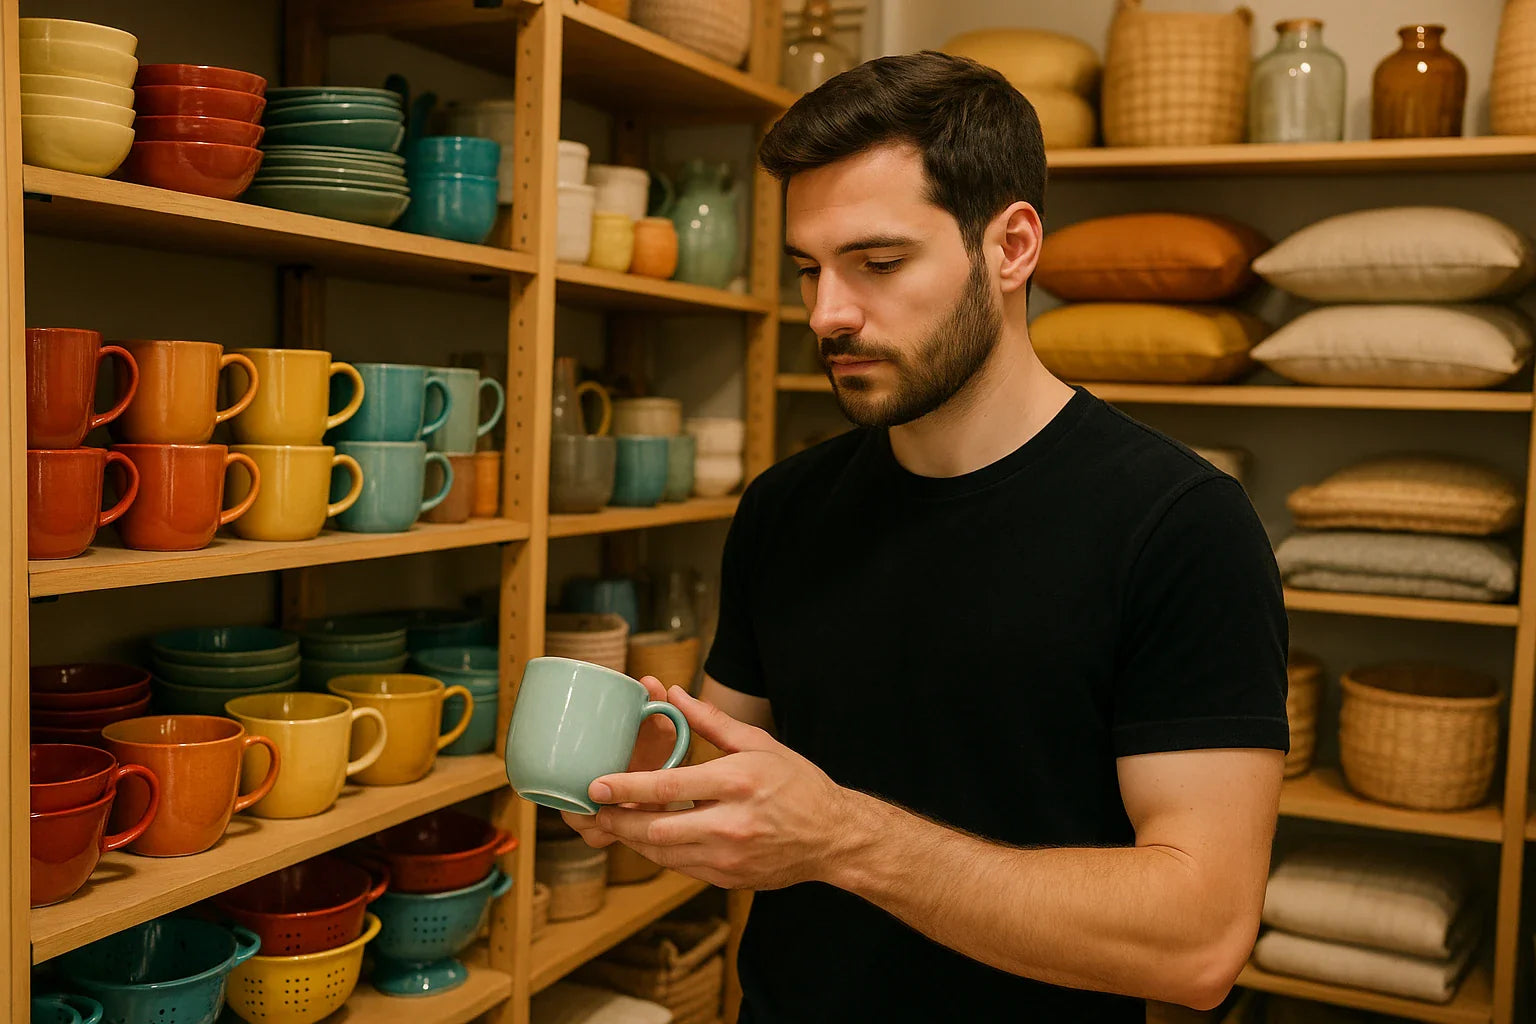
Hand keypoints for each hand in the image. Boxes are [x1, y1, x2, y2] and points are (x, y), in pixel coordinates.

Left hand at [576, 685, 854, 890]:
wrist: (832, 836)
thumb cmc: (797, 783)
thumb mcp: (758, 743)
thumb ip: (710, 721)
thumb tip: (672, 695)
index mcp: (737, 782)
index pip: (669, 787)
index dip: (627, 787)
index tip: (596, 785)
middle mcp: (731, 824)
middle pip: (655, 829)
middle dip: (617, 820)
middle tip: (592, 810)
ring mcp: (729, 857)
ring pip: (662, 854)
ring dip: (632, 839)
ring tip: (611, 822)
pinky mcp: (727, 878)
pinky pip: (679, 868)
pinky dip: (658, 853)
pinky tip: (647, 837)